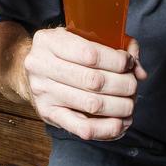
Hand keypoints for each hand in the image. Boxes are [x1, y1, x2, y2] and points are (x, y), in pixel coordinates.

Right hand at [22, 27, 145, 140]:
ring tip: (130, 103)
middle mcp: (41, 66)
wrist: (28, 71)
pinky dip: (107, 129)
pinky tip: (120, 123)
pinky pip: (82, 128)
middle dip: (123, 84)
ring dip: (120, 106)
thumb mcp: (78, 37)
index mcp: (48, 41)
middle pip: (94, 81)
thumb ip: (111, 44)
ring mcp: (43, 93)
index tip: (129, 63)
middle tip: (133, 85)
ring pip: (92, 105)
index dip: (117, 60)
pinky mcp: (49, 115)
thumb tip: (137, 68)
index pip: (91, 53)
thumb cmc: (61, 52)